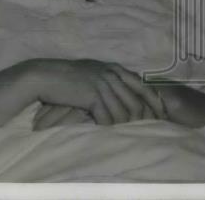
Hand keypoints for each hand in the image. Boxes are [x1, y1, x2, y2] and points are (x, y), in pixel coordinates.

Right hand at [32, 59, 166, 125]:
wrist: (44, 76)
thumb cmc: (67, 76)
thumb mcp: (92, 72)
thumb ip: (110, 79)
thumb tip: (127, 94)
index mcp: (114, 68)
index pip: (143, 86)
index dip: (154, 102)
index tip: (160, 116)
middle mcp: (111, 74)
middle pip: (137, 101)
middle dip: (144, 119)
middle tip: (146, 132)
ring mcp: (102, 85)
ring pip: (124, 112)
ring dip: (125, 126)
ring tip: (125, 135)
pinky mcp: (92, 96)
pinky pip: (107, 117)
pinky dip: (109, 127)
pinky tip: (107, 132)